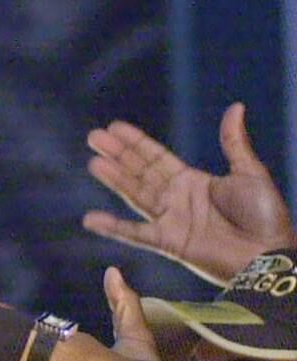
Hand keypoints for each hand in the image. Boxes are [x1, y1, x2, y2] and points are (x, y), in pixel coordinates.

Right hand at [85, 103, 294, 284]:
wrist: (269, 253)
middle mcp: (177, 199)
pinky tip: (90, 219)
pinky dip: (113, 227)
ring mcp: (170, 221)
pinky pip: (135, 233)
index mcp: (194, 182)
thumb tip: (235, 107)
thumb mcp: (250, 173)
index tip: (115, 127)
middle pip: (140, 172)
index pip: (157, 158)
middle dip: (118, 154)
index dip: (136, 142)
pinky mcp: (169, 243)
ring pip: (135, 195)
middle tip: (94, 137)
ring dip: (115, 179)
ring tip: (94, 162)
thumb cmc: (266, 215)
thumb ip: (234, 143)